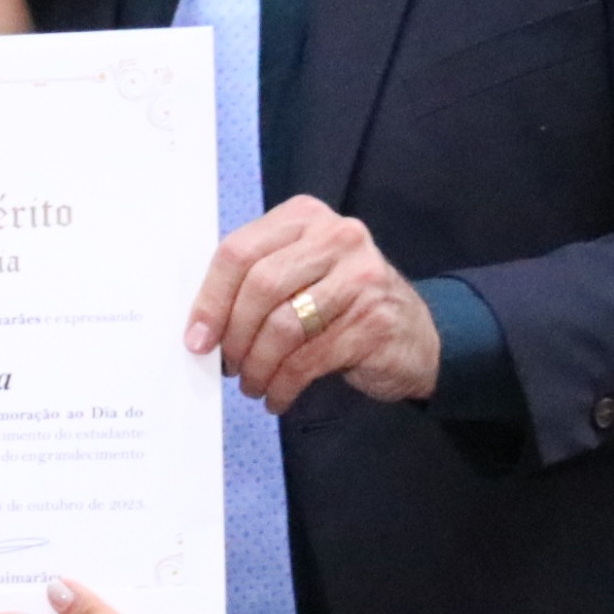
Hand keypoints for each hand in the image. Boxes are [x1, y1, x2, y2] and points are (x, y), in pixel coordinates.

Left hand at [190, 195, 440, 410]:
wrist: (416, 336)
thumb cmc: (341, 306)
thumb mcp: (299, 277)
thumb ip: (254, 284)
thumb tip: (200, 329)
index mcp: (305, 218)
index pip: (239, 251)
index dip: (210, 300)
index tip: (197, 338)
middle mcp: (337, 237)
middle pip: (260, 286)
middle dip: (234, 335)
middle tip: (228, 366)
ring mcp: (361, 277)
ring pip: (283, 325)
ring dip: (257, 365)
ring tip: (253, 384)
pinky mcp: (374, 320)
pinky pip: (309, 359)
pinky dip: (283, 384)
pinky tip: (277, 396)